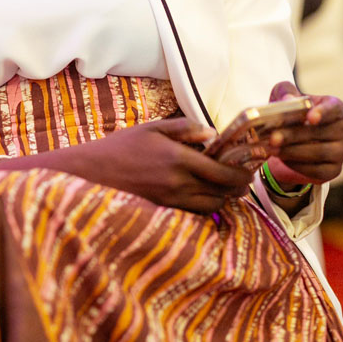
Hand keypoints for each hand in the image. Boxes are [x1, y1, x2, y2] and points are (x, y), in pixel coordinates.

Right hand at [0, 117, 255, 214]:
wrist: (93, 173)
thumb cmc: (121, 146)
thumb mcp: (152, 128)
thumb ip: (185, 128)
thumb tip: (213, 133)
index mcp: (178, 159)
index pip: (222, 171)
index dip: (241, 172)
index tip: (250, 166)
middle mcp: (178, 184)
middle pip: (222, 192)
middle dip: (238, 187)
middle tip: (245, 178)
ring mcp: (171, 201)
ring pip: (212, 206)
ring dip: (225, 197)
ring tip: (230, 187)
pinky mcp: (164, 211)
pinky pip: (196, 213)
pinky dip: (208, 206)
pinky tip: (208, 195)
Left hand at [263, 80, 342, 188]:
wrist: (294, 138)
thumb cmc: (294, 112)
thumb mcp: (286, 96)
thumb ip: (286, 92)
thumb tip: (288, 100)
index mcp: (336, 108)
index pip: (334, 109)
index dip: (323, 113)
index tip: (310, 118)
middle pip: (321, 133)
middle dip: (294, 135)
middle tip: (274, 138)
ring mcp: (342, 151)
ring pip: (319, 153)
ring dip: (293, 152)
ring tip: (273, 148)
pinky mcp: (334, 170)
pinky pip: (317, 170)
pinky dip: (297, 165)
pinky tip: (282, 158)